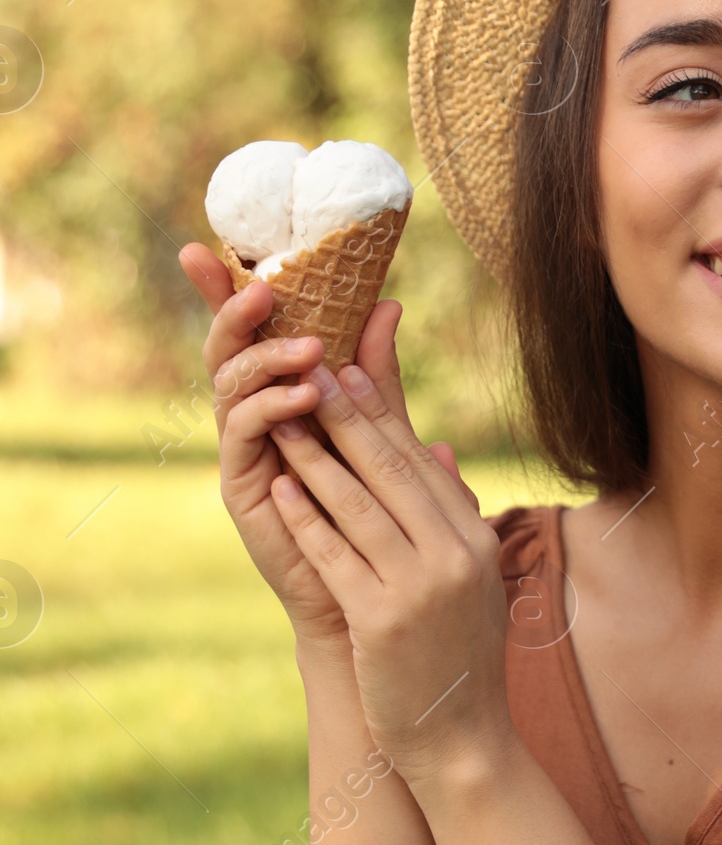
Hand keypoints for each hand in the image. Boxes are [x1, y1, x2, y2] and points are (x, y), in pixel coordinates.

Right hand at [179, 245, 439, 662]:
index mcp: (282, 394)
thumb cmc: (377, 517)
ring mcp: (244, 449)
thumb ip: (376, 373)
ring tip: (310, 350)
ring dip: (266, 359)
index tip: (209, 244)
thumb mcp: (381, 433)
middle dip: (232, 309)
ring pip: (230, 383)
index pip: (251, 331)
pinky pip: (242, 432)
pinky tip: (303, 397)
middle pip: (226, 347)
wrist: (367, 600)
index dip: (227, 288)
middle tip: (261, 285)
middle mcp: (254, 416)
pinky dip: (270, 407)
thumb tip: (388, 302)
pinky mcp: (242, 484)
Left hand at [265, 359, 514, 785]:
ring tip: (280, 420)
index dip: (381, 413)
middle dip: (344, 416)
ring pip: (357, 506)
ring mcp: (420, 588)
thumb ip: (452, 516)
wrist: (461, 740)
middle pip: (390, 471)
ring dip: (314, 458)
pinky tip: (279, 489)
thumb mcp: (470, 581)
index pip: (421, 463)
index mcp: (476, 541)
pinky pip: (335, 555)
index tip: (348, 370)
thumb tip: (438, 451)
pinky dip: (305, 519)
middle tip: (306, 371)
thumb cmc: (460, 660)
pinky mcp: (382, 620)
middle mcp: (455, 556)